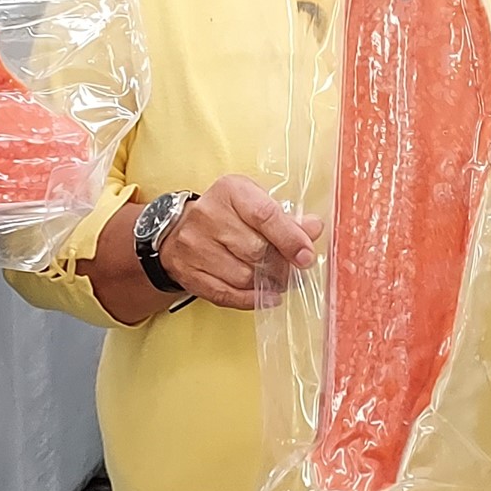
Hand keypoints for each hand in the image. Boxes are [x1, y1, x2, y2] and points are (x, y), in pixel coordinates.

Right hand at [160, 175, 320, 310]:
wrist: (176, 229)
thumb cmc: (225, 214)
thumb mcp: (253, 203)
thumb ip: (285, 218)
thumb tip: (314, 229)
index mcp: (230, 191)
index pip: (265, 216)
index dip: (290, 239)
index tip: (306, 256)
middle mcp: (208, 215)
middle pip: (256, 250)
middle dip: (281, 265)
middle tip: (292, 270)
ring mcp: (195, 246)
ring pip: (244, 276)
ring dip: (267, 283)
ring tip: (276, 279)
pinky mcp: (189, 273)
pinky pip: (227, 295)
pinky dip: (252, 299)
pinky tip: (266, 296)